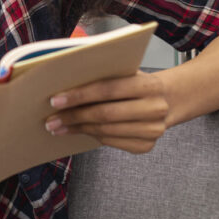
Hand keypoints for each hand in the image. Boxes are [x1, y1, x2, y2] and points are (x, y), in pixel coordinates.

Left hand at [44, 71, 170, 153]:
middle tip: (51, 119)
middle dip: (73, 116)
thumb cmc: (137, 84)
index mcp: (149, 85)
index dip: (79, 95)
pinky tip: (76, 131)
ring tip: (57, 127)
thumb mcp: (126, 73)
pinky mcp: (146, 146)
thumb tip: (63, 84)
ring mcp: (153, 130)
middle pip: (105, 114)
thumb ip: (103, 76)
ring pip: (106, 131)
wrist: (168, 101)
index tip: (55, 100)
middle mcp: (155, 108)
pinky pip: (111, 142)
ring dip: (77, 129)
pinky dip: (90, 136)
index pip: (107, 89)